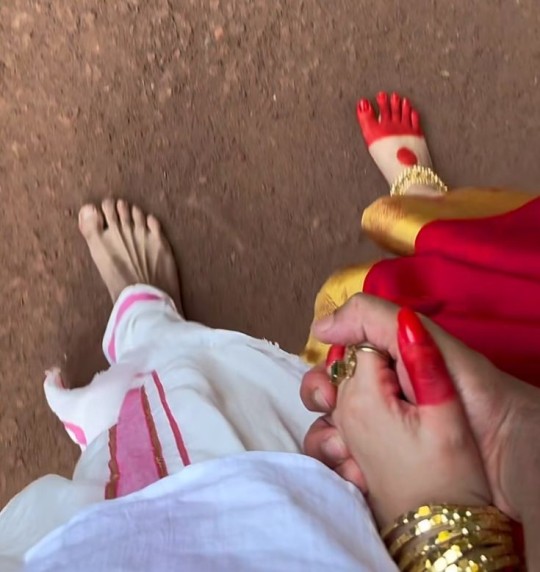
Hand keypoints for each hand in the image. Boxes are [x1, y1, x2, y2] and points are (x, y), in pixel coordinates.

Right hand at [331, 307, 489, 526]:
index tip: (332, 383)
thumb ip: (368, 318)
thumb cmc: (466, 389)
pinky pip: (340, 470)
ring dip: (325, 439)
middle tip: (331, 406)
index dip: (325, 371)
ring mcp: (374, 438)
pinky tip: (356, 472)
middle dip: (319, 400)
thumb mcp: (417, 337)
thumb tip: (318, 327)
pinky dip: (339, 470)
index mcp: (381, 366)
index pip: (334, 364)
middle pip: (324, 397)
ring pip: (325, 434)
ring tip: (345, 449)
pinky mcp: (377, 472)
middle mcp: (374, 400)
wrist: (506, 453)